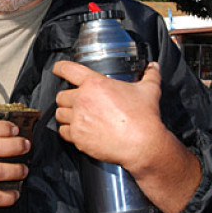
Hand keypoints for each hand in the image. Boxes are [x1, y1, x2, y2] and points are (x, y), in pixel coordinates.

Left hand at [52, 60, 166, 174]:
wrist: (143, 144)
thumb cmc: (144, 117)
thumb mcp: (149, 90)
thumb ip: (150, 76)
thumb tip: (153, 67)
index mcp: (95, 84)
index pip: (67, 69)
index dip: (60, 68)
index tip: (58, 70)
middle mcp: (82, 99)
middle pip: (61, 95)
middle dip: (68, 99)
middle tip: (78, 103)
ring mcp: (78, 119)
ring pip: (59, 114)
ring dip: (66, 115)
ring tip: (77, 117)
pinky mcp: (77, 136)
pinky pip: (63, 132)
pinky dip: (68, 131)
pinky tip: (78, 131)